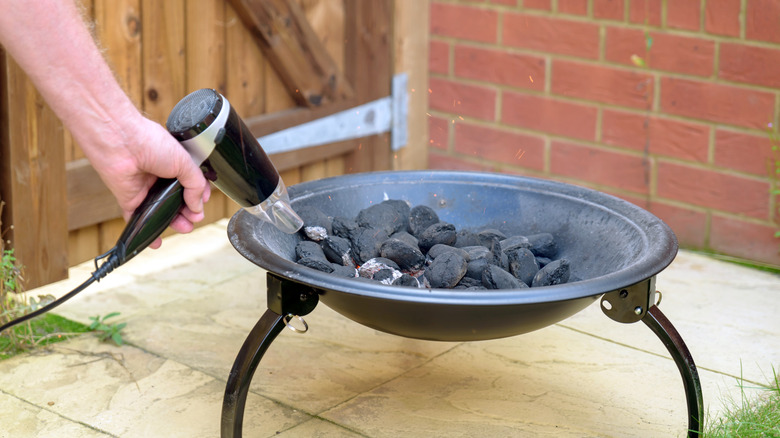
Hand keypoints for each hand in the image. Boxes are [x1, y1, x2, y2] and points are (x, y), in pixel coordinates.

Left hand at [78, 113, 210, 248]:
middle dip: (189, 212)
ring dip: (174, 222)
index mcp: (175, 163)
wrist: (120, 142)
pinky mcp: (130, 200)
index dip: (199, 195)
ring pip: (162, 211)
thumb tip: (198, 205)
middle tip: (194, 218)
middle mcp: (161, 176)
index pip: (192, 184)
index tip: (203, 201)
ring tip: (185, 228)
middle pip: (178, 201)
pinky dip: (147, 231)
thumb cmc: (149, 141)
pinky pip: (140, 219)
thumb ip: (195, 185)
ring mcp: (146, 189)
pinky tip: (156, 241)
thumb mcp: (184, 162)